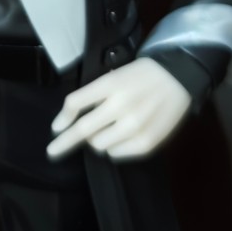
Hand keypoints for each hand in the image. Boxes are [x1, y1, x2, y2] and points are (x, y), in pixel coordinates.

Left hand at [47, 57, 191, 161]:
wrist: (179, 77)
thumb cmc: (142, 75)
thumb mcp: (115, 75)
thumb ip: (94, 94)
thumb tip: (70, 120)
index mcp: (110, 84)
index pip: (76, 103)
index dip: (62, 119)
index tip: (55, 130)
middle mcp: (120, 105)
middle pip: (83, 130)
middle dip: (63, 144)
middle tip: (52, 152)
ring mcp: (134, 126)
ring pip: (98, 145)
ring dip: (96, 140)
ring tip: (107, 130)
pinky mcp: (147, 143)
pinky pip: (116, 155)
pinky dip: (113, 149)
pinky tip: (121, 138)